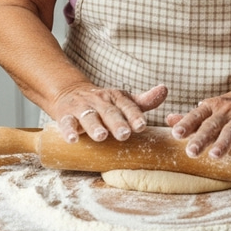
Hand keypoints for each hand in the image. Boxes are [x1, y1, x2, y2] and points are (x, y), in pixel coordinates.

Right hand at [53, 84, 167, 143]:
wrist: (70, 92)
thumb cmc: (103, 102)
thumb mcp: (123, 100)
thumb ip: (144, 101)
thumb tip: (164, 90)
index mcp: (115, 97)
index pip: (127, 106)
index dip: (135, 115)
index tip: (142, 126)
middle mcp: (100, 101)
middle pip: (109, 112)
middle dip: (117, 123)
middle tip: (125, 134)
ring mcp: (82, 108)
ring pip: (89, 117)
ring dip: (95, 127)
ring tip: (102, 136)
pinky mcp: (66, 116)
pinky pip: (66, 123)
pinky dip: (68, 131)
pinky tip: (73, 139)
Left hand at [165, 89, 230, 158]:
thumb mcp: (211, 107)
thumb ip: (192, 117)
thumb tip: (169, 120)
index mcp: (212, 107)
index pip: (197, 115)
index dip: (187, 124)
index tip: (176, 134)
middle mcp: (226, 111)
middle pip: (212, 125)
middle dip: (201, 138)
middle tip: (191, 152)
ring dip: (224, 142)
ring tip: (215, 155)